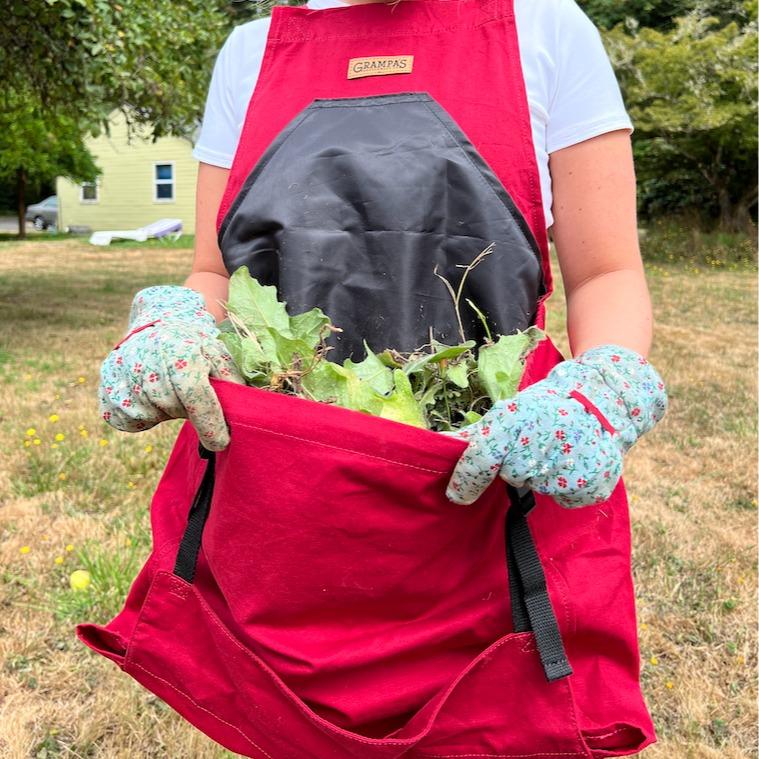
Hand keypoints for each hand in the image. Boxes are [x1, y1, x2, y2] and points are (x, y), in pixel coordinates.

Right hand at [98, 285, 243, 450]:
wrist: (156, 325)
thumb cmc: (194, 345)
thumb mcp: (219, 356)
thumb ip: (232, 384)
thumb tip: (247, 414)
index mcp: (179, 351)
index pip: (196, 397)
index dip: (210, 423)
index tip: (221, 441)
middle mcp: (147, 362)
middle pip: (174, 408)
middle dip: (188, 411)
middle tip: (190, 394)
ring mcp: (121, 376)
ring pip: (152, 414)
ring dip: (165, 410)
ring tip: (168, 386)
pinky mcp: (107, 390)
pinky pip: (130, 420)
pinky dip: (144, 415)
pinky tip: (149, 394)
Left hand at [445, 344, 667, 506]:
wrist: (603, 401)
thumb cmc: (547, 406)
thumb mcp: (511, 411)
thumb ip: (477, 435)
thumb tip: (440, 446)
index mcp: (514, 424)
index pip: (481, 460)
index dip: (465, 481)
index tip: (456, 496)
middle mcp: (538, 448)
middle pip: (511, 476)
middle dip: (516, 466)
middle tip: (534, 446)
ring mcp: (566, 470)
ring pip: (539, 487)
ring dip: (543, 474)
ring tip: (559, 449)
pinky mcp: (589, 487)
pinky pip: (565, 496)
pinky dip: (567, 484)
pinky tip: (575, 462)